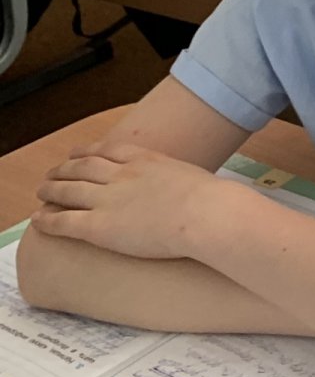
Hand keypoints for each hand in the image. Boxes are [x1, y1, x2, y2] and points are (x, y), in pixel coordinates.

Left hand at [33, 144, 231, 259]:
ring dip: (51, 190)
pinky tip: (38, 220)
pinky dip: (48, 220)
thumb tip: (192, 191)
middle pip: (83, 167)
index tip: (78, 153)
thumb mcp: (197, 179)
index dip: (88, 151)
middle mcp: (122, 175)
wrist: (207, 215)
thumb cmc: (214, 202)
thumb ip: (183, 182)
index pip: (108, 150)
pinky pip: (65, 221)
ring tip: (41, 192)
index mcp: (147, 160)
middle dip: (64, 169)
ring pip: (68, 190)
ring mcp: (109, 199)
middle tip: (53, 173)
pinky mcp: (100, 226)